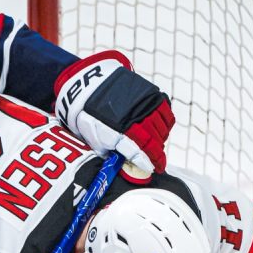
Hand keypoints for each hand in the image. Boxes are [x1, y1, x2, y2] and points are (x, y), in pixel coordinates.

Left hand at [55, 52, 173, 172]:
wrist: (87, 84)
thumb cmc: (88, 114)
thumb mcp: (92, 137)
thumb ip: (107, 152)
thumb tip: (120, 164)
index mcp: (118, 130)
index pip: (140, 150)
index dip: (150, 161)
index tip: (156, 168)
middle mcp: (134, 116)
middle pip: (155, 139)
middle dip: (157, 152)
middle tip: (156, 160)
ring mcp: (143, 102)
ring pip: (162, 125)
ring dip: (162, 137)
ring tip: (156, 144)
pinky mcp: (148, 91)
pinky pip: (165, 109)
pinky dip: (165, 121)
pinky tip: (159, 127)